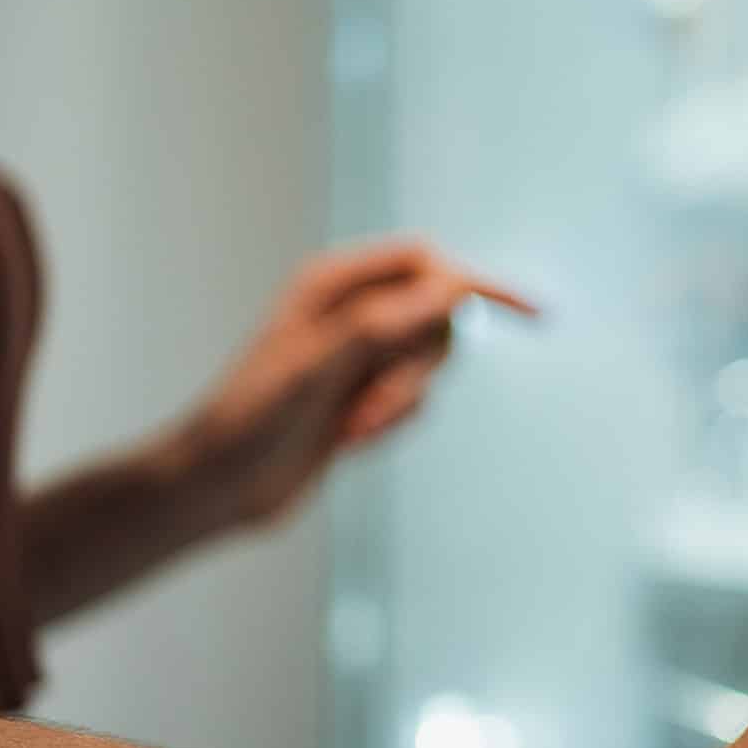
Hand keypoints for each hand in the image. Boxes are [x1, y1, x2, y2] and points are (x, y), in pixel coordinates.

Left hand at [177, 239, 536, 528]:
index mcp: (331, 284)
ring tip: (352, 428)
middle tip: (374, 400)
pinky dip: (393, 421)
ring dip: (402, 400)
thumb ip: (384, 322)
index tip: (529, 312)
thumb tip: (452, 288)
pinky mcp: (363, 396)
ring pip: (428, 362)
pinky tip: (349, 441)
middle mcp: (349, 312)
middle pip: (436, 313)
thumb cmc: (251, 419)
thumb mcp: (317, 366)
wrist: (217, 486)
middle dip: (420, 363)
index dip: (474, 283)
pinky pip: (414, 399)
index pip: (424, 262)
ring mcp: (358, 356)